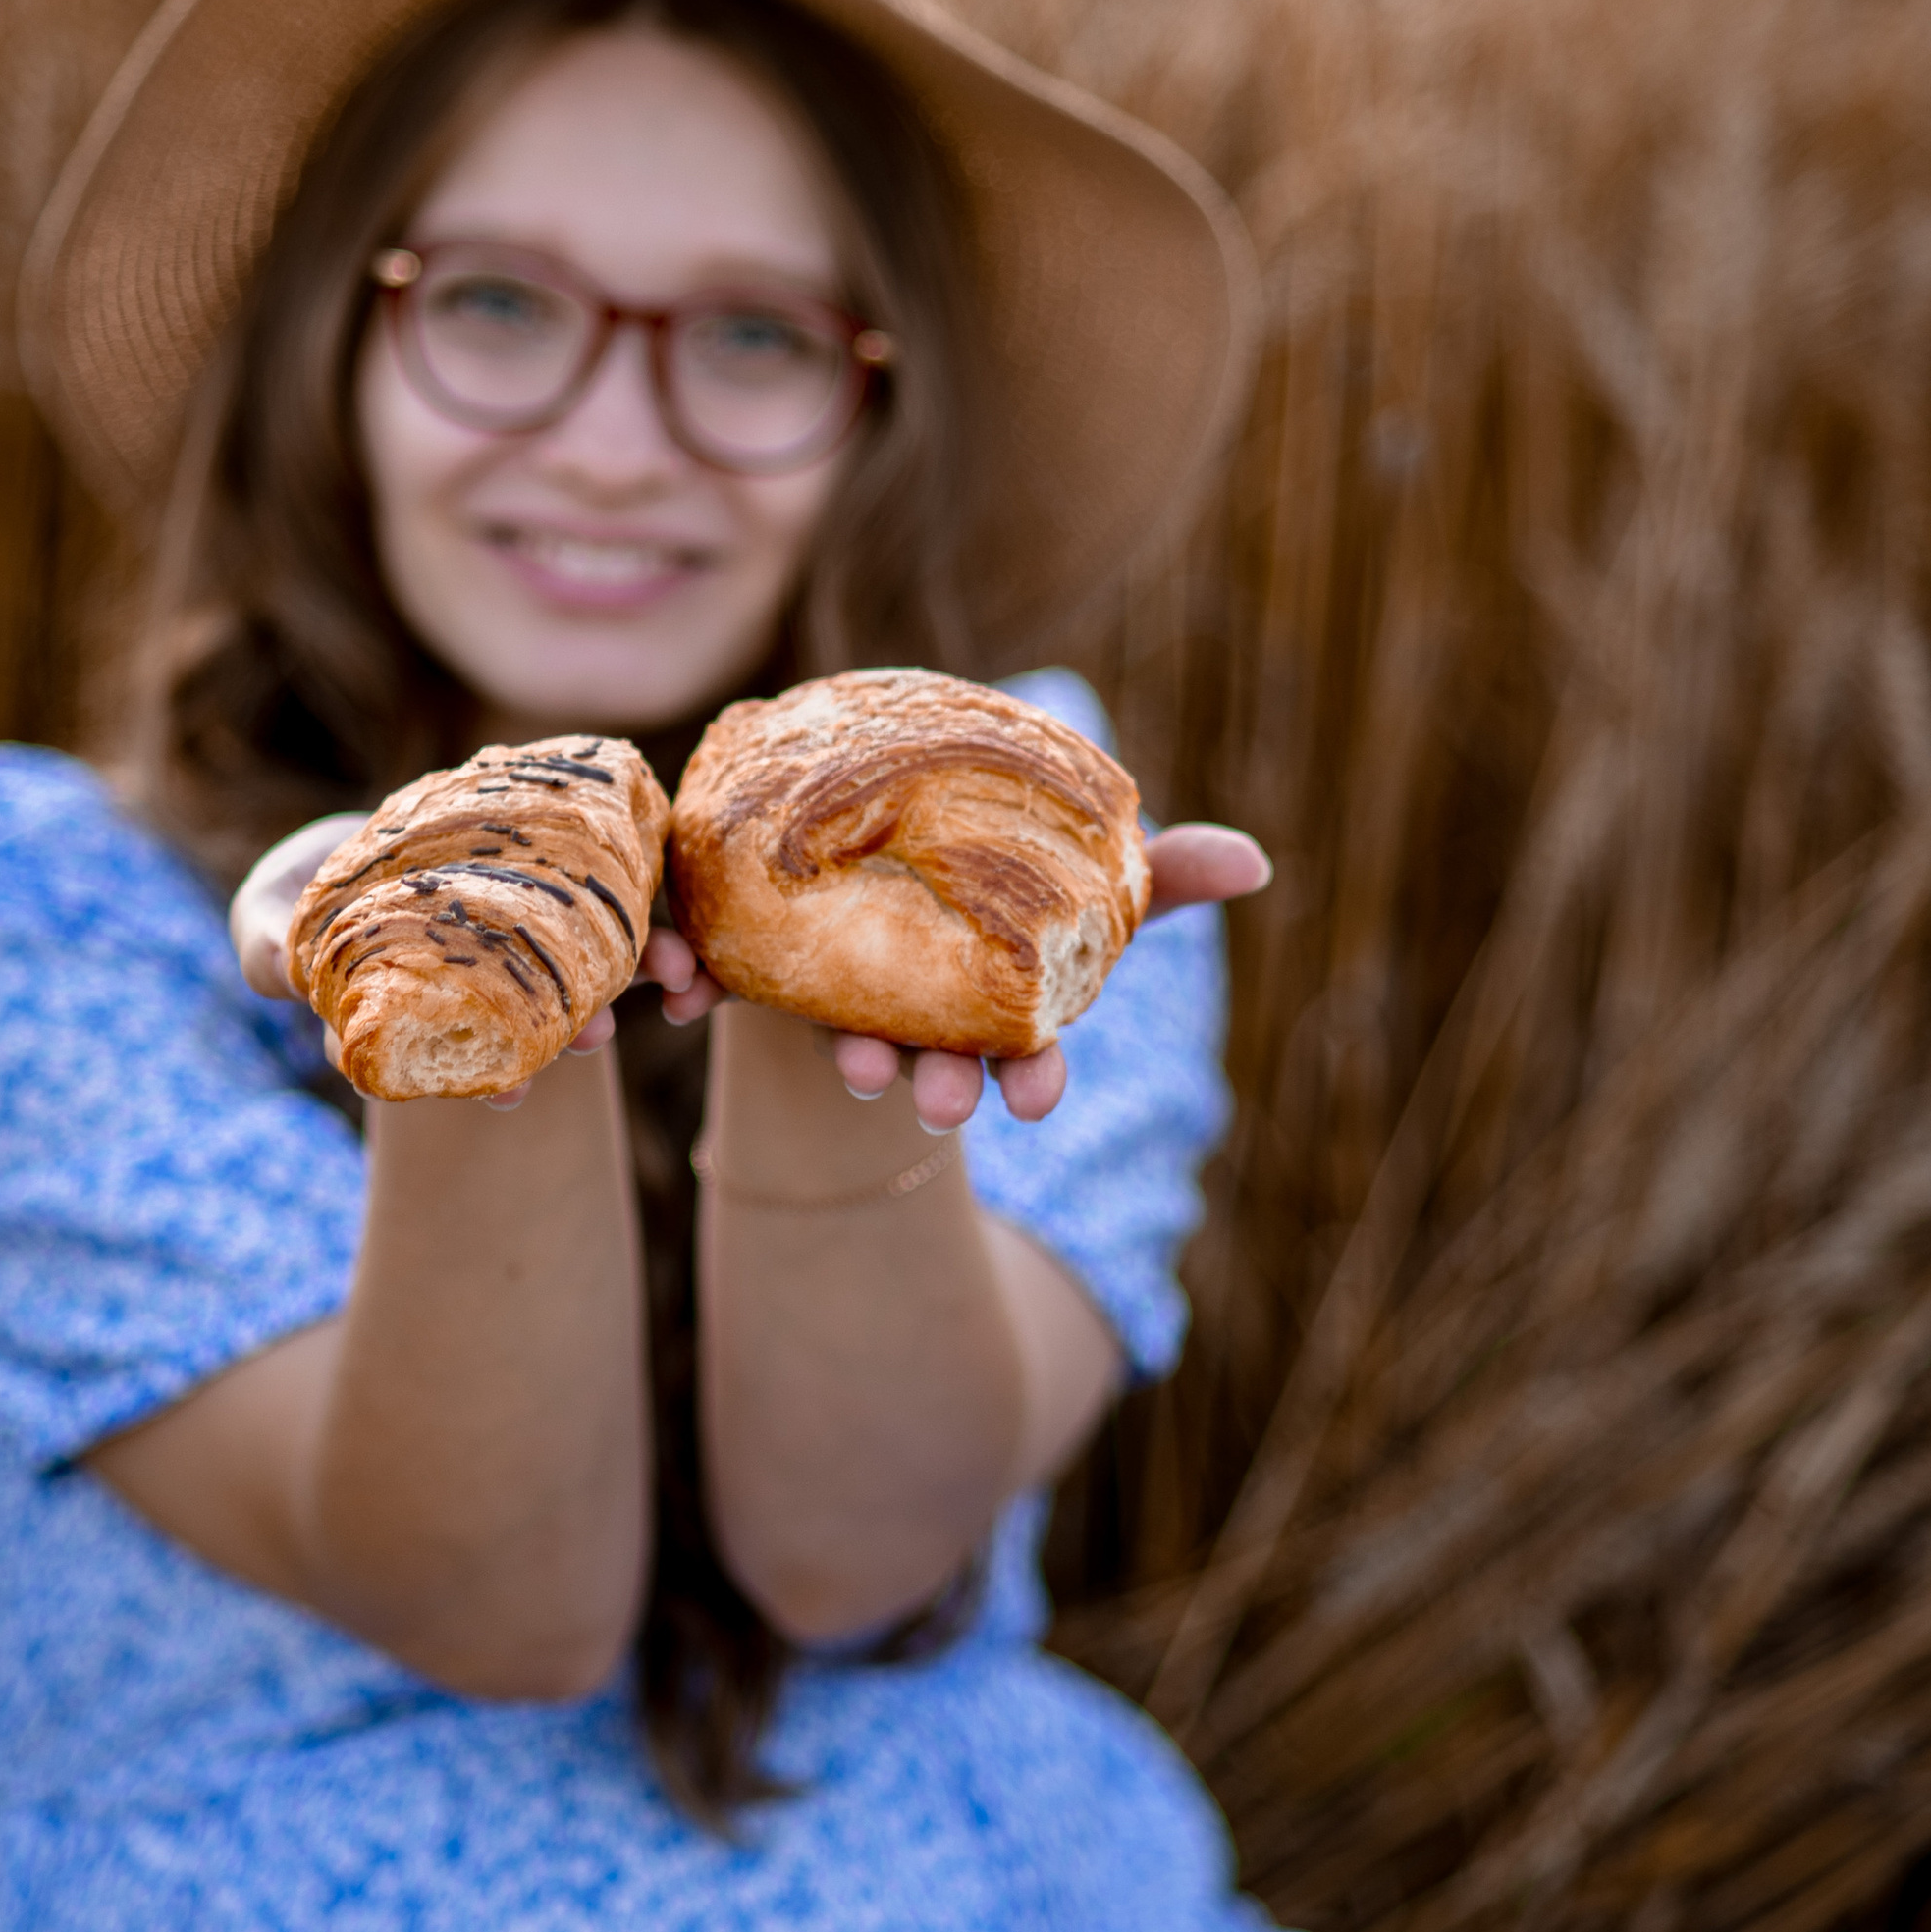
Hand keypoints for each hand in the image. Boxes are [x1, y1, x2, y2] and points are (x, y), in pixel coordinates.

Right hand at [231, 810, 683, 1110]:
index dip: (490, 1080)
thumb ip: (270, 949)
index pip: (459, 1060)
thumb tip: (281, 973)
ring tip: (671, 974)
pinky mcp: (544, 881)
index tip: (513, 1095)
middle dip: (578, 1033)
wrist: (342, 843)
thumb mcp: (267, 923)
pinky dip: (639, 905)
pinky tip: (663, 898)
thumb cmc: (294, 901)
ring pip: (588, 964)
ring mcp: (516, 936)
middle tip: (600, 1038)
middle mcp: (480, 988)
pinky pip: (601, 896)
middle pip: (543, 1022)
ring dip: (634, 973)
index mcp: (421, 1016)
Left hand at [651, 821, 1270, 1133]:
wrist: (870, 829)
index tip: (1035, 1102)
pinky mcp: (751, 956)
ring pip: (834, 1030)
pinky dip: (693, 983)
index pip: (1020, 1051)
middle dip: (931, 1081)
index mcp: (988, 998)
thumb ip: (1155, 871)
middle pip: (928, 1055)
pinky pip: (716, 976)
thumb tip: (1257, 860)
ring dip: (837, 1050)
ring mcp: (833, 989)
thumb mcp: (1077, 865)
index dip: (1031, 1076)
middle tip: (928, 1099)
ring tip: (838, 1059)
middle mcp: (911, 1009)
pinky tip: (673, 990)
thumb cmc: (997, 862)